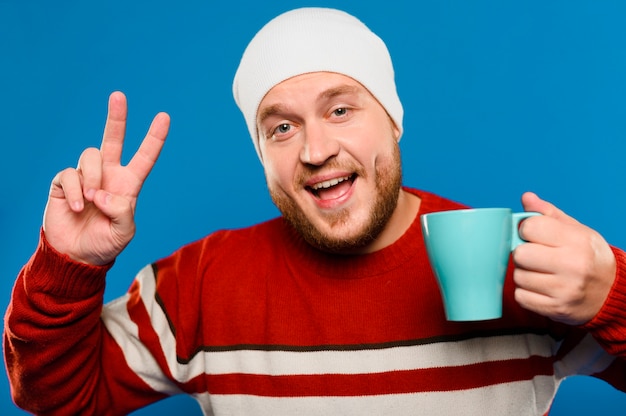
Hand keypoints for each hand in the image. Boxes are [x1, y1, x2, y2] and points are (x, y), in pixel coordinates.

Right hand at [43, 92, 169, 264]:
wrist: (75, 256)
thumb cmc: (105, 244)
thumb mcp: (124, 233)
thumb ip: (122, 212)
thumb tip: (103, 192)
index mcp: (128, 185)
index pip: (144, 158)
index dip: (154, 138)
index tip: (164, 117)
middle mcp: (108, 176)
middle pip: (113, 140)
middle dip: (116, 118)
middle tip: (119, 95)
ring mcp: (86, 177)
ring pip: (91, 156)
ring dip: (93, 178)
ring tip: (91, 203)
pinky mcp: (65, 183)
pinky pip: (71, 174)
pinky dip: (77, 191)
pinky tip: (78, 208)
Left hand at [512, 192, 615, 324]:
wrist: (612, 293)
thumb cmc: (589, 257)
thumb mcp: (576, 230)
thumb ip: (548, 214)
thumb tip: (526, 198)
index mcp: (577, 241)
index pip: (530, 227)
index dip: (527, 230)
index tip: (534, 235)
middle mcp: (572, 266)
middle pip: (520, 254)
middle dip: (524, 254)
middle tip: (537, 256)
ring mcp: (564, 290)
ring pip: (518, 276)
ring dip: (524, 274)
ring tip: (542, 273)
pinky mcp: (555, 309)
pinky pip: (520, 297)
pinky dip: (526, 293)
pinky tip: (541, 288)